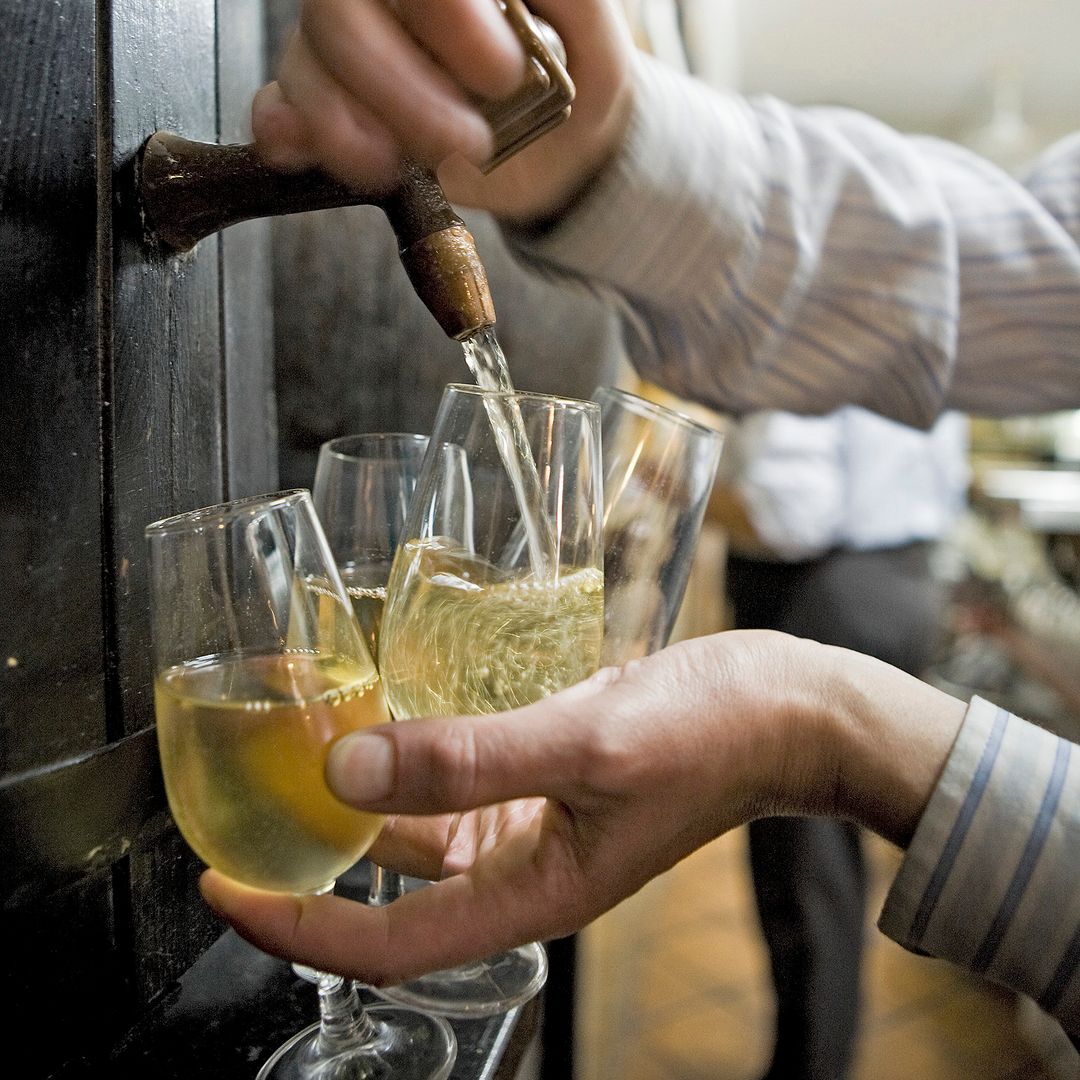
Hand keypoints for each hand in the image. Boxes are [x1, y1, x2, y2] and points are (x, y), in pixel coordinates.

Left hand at [200, 631, 964, 985]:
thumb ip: (468, 760)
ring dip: (363, 794)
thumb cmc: (712, 734)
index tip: (225, 887)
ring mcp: (538, 820)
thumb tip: (347, 769)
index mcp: (534, 895)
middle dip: (316, 855)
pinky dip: (417, 752)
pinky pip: (462, 776)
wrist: (791, 708)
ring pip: (424, 826)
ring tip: (299, 745)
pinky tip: (388, 707)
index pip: (387, 944)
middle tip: (245, 806)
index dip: (297, 926)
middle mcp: (526, 868)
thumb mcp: (584, 742)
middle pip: (393, 886)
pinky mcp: (549, 771)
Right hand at [251, 0, 635, 222]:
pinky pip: (281, 101)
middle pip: (342, 12)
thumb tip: (523, 2)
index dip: (447, 17)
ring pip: (310, 59)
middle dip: (399, 88)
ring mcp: (348, 39)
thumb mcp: (595, 35)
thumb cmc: (572, 72)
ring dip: (347, 124)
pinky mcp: (328, 97)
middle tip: (471, 143)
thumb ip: (572, 3)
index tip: (504, 75)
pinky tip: (297, 147)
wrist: (561, 142)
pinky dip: (286, 128)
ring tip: (401, 168)